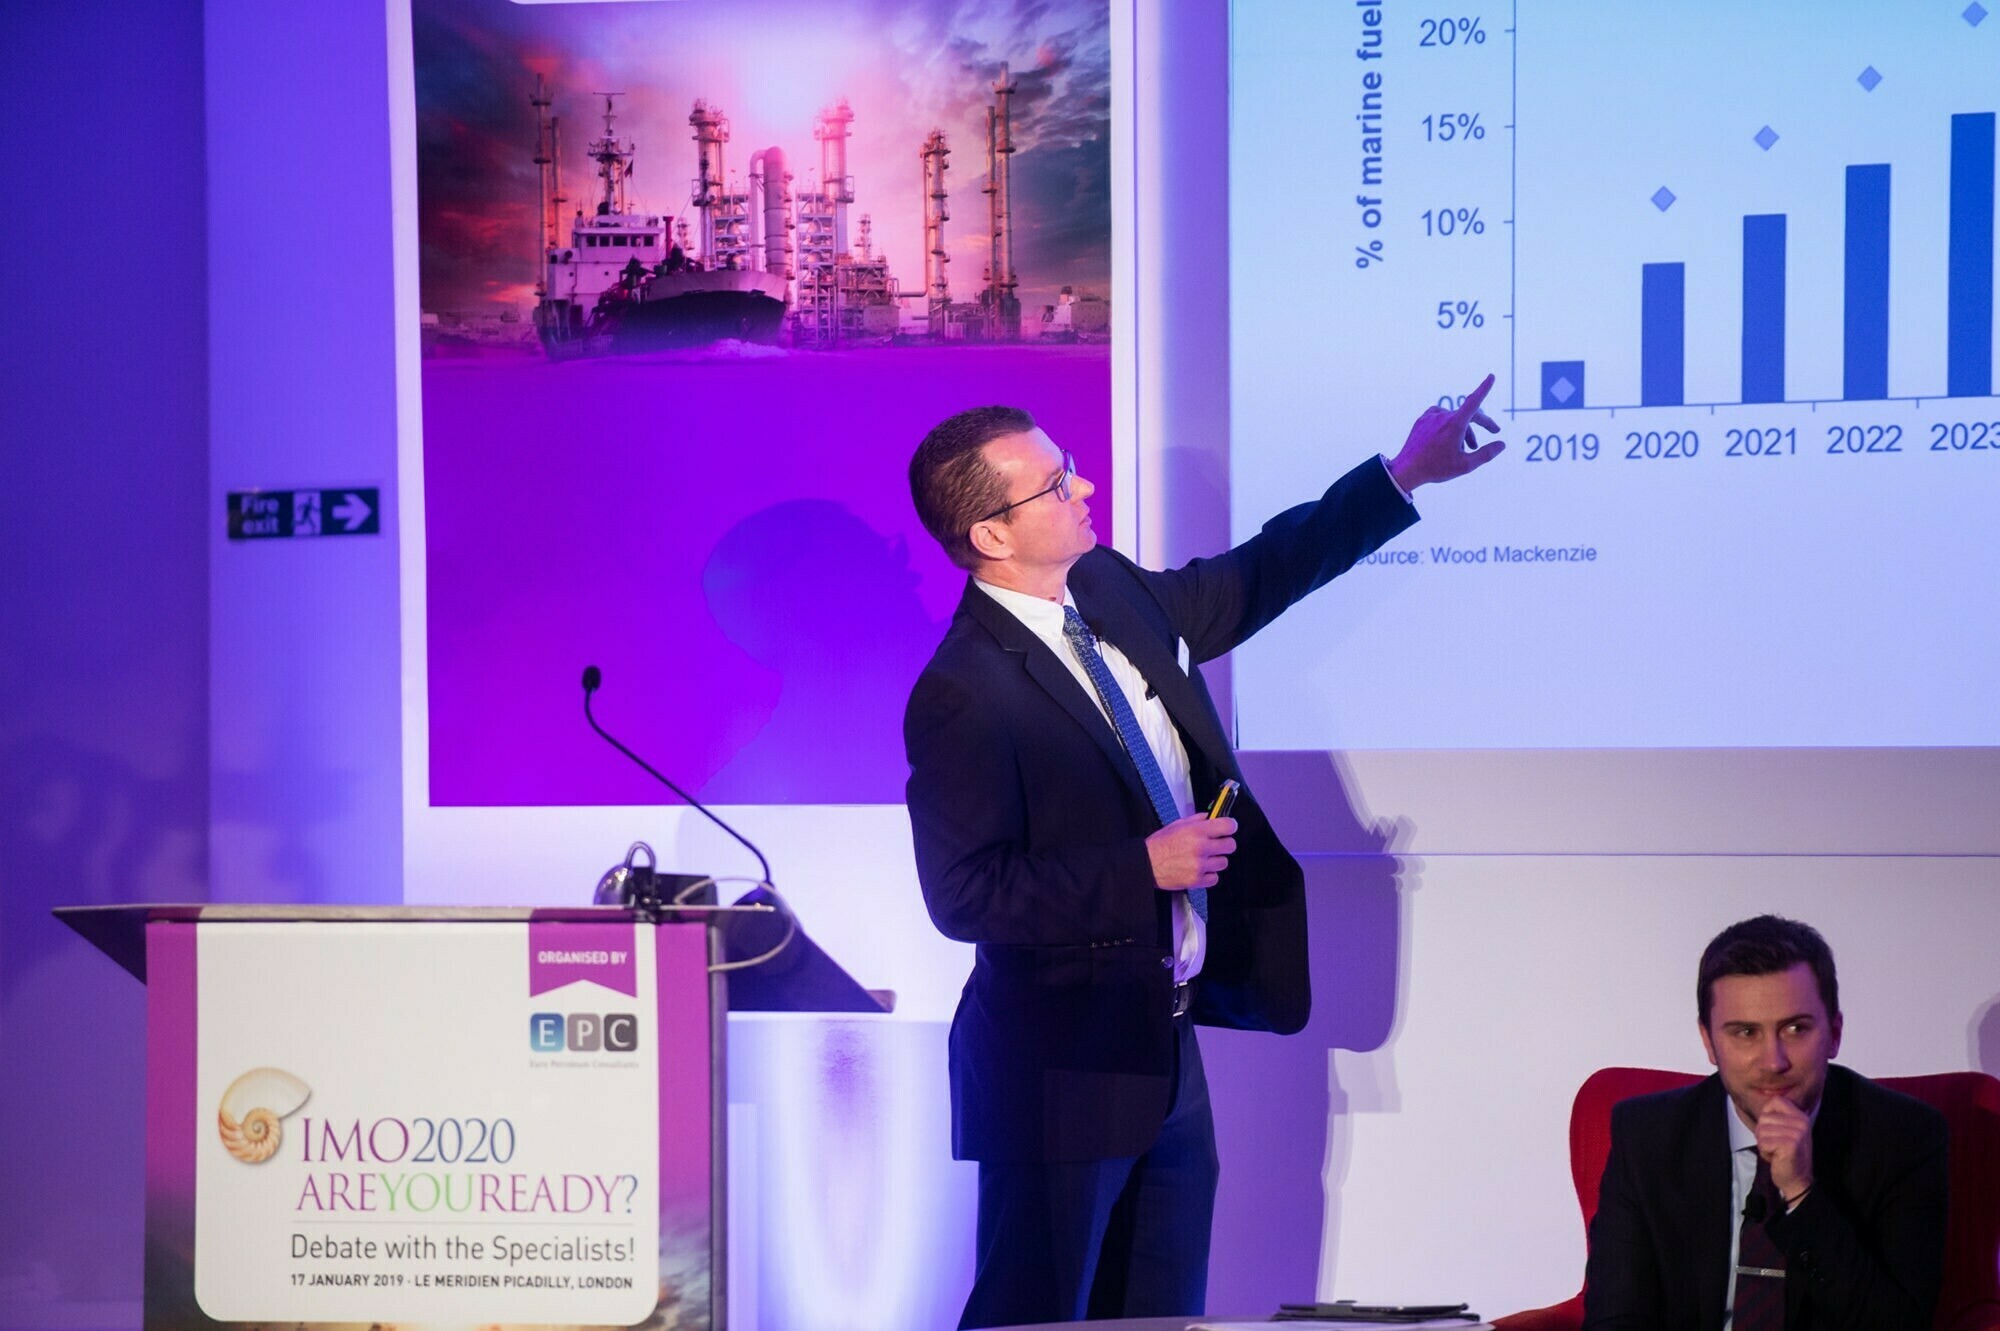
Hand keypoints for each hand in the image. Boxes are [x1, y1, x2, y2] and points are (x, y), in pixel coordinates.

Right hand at [1146, 814, 1235, 890]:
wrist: (1146, 864)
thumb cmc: (1160, 844)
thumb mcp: (1178, 824)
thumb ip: (1198, 820)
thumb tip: (1213, 817)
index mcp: (1196, 831)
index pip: (1228, 826)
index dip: (1230, 826)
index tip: (1228, 828)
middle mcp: (1201, 847)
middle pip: (1230, 845)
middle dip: (1224, 843)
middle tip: (1216, 844)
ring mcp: (1200, 865)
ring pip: (1224, 862)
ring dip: (1216, 860)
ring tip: (1203, 858)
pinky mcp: (1197, 880)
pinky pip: (1215, 878)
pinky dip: (1209, 874)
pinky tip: (1200, 869)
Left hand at [1388, 372, 1505, 490]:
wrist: (1407, 470)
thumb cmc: (1436, 468)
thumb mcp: (1466, 465)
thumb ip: (1486, 453)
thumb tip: (1502, 444)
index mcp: (1455, 424)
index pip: (1474, 401)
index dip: (1484, 388)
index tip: (1491, 376)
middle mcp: (1443, 416)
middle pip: (1469, 413)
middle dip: (1483, 422)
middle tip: (1494, 431)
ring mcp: (1430, 417)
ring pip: (1455, 418)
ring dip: (1464, 430)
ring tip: (1467, 447)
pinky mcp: (1421, 421)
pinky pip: (1440, 418)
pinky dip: (1448, 426)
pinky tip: (1449, 438)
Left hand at [1755, 1094, 1814, 1204]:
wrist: (1797, 1180)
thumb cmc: (1785, 1154)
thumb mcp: (1785, 1131)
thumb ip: (1777, 1117)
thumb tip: (1765, 1100)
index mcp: (1800, 1116)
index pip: (1775, 1101)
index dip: (1766, 1114)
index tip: (1774, 1129)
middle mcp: (1801, 1122)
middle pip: (1764, 1117)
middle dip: (1763, 1134)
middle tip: (1777, 1145)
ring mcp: (1797, 1133)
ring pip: (1761, 1131)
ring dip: (1765, 1144)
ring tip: (1778, 1151)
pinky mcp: (1790, 1144)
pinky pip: (1763, 1142)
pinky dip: (1765, 1152)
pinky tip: (1777, 1158)